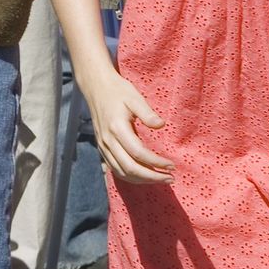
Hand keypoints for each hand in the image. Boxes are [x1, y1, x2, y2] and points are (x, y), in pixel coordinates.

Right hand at [86, 70, 173, 184]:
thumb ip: (147, 113)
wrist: (96, 88)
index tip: (172, 165)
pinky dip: (131, 177)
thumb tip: (161, 125)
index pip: (138, 153)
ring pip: (121, 172)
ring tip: (160, 178)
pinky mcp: (102, 148)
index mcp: (117, 128)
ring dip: (142, 180)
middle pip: (130, 168)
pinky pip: (115, 169)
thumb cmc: (118, 91)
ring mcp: (103, 146)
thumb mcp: (135, 98)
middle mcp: (108, 140)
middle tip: (170, 178)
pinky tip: (144, 176)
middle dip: (151, 177)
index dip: (156, 162)